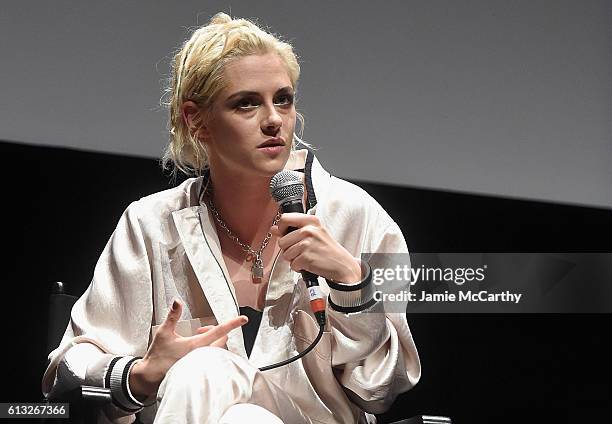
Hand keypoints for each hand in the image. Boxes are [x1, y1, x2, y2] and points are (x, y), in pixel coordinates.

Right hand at [129, 300, 247, 399]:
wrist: (150, 377)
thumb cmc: (157, 356)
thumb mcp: (164, 332)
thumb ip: (173, 316)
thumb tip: (177, 301)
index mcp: (196, 345)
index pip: (219, 332)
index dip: (232, 324)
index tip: (243, 319)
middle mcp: (202, 356)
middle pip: (222, 341)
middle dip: (216, 332)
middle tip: (201, 330)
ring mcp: (202, 365)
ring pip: (218, 350)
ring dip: (213, 342)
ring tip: (198, 339)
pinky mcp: (200, 371)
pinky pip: (212, 360)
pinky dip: (209, 351)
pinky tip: (197, 351)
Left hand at [271, 213, 361, 283]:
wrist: (342, 264)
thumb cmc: (327, 249)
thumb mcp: (313, 234)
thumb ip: (292, 229)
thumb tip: (273, 229)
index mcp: (311, 221)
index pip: (284, 218)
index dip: (281, 229)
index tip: (286, 235)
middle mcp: (309, 230)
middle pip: (282, 241)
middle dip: (288, 249)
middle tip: (301, 251)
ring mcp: (307, 243)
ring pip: (285, 254)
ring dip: (294, 259)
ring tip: (306, 257)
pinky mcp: (306, 257)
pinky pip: (292, 264)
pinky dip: (299, 267)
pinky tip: (308, 264)